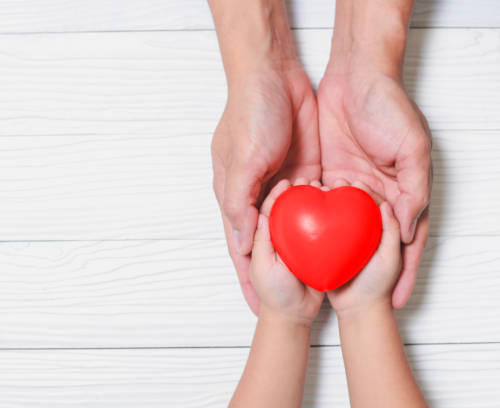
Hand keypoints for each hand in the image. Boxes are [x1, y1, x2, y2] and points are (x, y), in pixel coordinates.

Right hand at [213, 62, 319, 314]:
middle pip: (271, 245)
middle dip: (280, 274)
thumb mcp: (240, 161)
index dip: (249, 278)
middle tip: (295, 304)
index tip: (258, 307)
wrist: (276, 76)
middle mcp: (260, 197)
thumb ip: (238, 203)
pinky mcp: (308, 173)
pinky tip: (336, 245)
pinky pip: (317, 206)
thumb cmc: (249, 114)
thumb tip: (241, 243)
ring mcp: (286, 186)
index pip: (242, 248)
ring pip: (295, 230)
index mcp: (237, 197)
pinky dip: (324, 226)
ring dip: (304, 253)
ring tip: (319, 282)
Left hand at [317, 68, 430, 308]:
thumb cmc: (390, 107)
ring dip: (334, 256)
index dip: (401, 271)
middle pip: (369, 242)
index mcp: (400, 191)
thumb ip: (413, 191)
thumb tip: (408, 231)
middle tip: (350, 301)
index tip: (394, 301)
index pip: (402, 240)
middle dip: (362, 272)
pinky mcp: (324, 175)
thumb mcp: (412, 148)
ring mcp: (348, 188)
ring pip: (342, 231)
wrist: (354, 75)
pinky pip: (318, 208)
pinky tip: (302, 250)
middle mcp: (374, 194)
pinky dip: (312, 228)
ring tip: (322, 285)